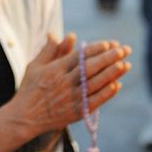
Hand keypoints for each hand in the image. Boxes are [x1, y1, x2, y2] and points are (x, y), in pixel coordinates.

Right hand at [8, 34, 131, 140]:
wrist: (25, 117)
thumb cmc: (29, 88)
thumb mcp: (35, 65)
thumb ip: (51, 50)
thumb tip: (67, 35)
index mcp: (54, 69)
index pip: (79, 56)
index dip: (95, 49)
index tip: (109, 43)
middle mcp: (64, 82)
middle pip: (90, 67)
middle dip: (109, 57)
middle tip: (124, 50)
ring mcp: (71, 98)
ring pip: (96, 83)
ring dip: (112, 73)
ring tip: (126, 64)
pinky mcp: (76, 112)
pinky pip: (95, 101)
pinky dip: (107, 93)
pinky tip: (117, 84)